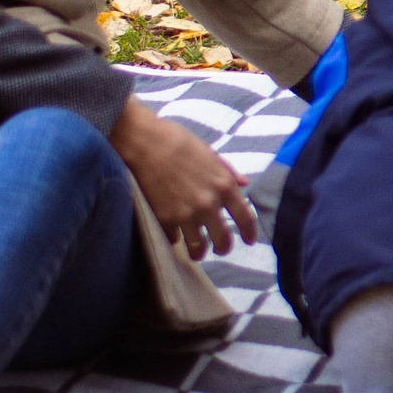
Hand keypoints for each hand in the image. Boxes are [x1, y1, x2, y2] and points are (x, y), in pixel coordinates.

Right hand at [112, 98, 255, 260]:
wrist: (143, 142)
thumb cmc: (176, 140)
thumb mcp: (209, 152)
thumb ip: (227, 171)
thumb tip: (244, 183)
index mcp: (224, 185)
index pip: (245, 218)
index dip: (249, 233)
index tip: (248, 240)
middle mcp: (209, 204)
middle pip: (223, 240)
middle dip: (223, 248)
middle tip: (220, 249)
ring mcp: (186, 214)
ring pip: (198, 248)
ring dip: (199, 251)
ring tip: (197, 252)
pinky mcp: (164, 220)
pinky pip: (174, 240)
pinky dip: (175, 238)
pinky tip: (175, 234)